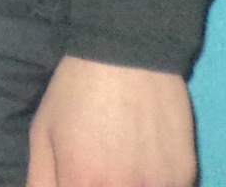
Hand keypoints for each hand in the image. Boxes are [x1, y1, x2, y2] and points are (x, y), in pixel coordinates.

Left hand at [26, 56, 195, 186]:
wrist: (127, 52)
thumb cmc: (76, 91)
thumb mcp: (43, 134)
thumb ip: (40, 182)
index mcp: (83, 182)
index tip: (77, 181)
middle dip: (99, 186)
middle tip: (97, 174)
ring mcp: (160, 185)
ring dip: (130, 186)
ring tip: (122, 166)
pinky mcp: (185, 173)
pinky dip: (155, 184)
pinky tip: (145, 166)